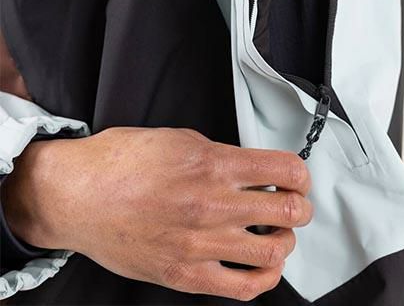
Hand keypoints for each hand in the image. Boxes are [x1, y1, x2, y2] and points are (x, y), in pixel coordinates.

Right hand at [1, 127, 312, 300]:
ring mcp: (200, 243)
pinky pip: (242, 288)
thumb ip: (221, 155)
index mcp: (213, 163)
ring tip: (277, 233)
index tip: (298, 178)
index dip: (302, 174)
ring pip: (273, 251)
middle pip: (290, 211)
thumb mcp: (180, 139)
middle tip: (295, 205)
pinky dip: (263, 278)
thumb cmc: (122, 162)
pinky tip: (261, 266)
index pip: (286, 169)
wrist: (78, 194)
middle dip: (301, 208)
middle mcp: (212, 204)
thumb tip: (253, 167)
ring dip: (285, 241)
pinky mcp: (185, 275)